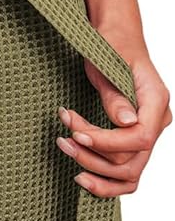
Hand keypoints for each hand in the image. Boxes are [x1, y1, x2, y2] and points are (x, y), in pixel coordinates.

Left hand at [56, 47, 171, 196]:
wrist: (116, 38)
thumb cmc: (110, 46)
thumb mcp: (107, 64)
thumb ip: (116, 95)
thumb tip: (127, 123)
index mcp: (156, 101)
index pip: (139, 137)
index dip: (106, 142)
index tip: (76, 133)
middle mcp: (157, 122)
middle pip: (131, 161)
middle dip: (92, 154)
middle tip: (63, 139)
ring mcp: (148, 134)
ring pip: (129, 174)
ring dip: (94, 169)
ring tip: (65, 149)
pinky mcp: (134, 142)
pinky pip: (127, 174)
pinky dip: (106, 182)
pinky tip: (82, 176)